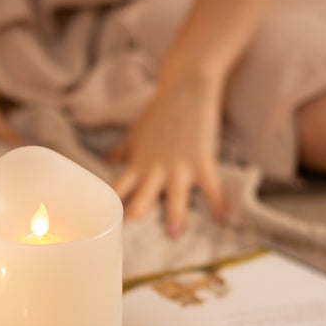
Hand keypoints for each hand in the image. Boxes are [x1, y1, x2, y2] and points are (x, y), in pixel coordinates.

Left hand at [109, 70, 227, 236]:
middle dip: (136, 214)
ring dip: (174, 216)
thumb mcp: (135, 133)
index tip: (101, 226)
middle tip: (128, 239)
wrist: (187, 87)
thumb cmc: (159, 111)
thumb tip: (102, 161)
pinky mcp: (202, 160)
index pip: (117, 189)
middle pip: (141, 196)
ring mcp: (178, 166)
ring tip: (173, 235)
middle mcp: (154, 168)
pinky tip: (224, 219)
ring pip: (174, 196)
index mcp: (136, 163)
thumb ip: (120, 152)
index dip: (108, 207)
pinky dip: (218, 203)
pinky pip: (211, 186)